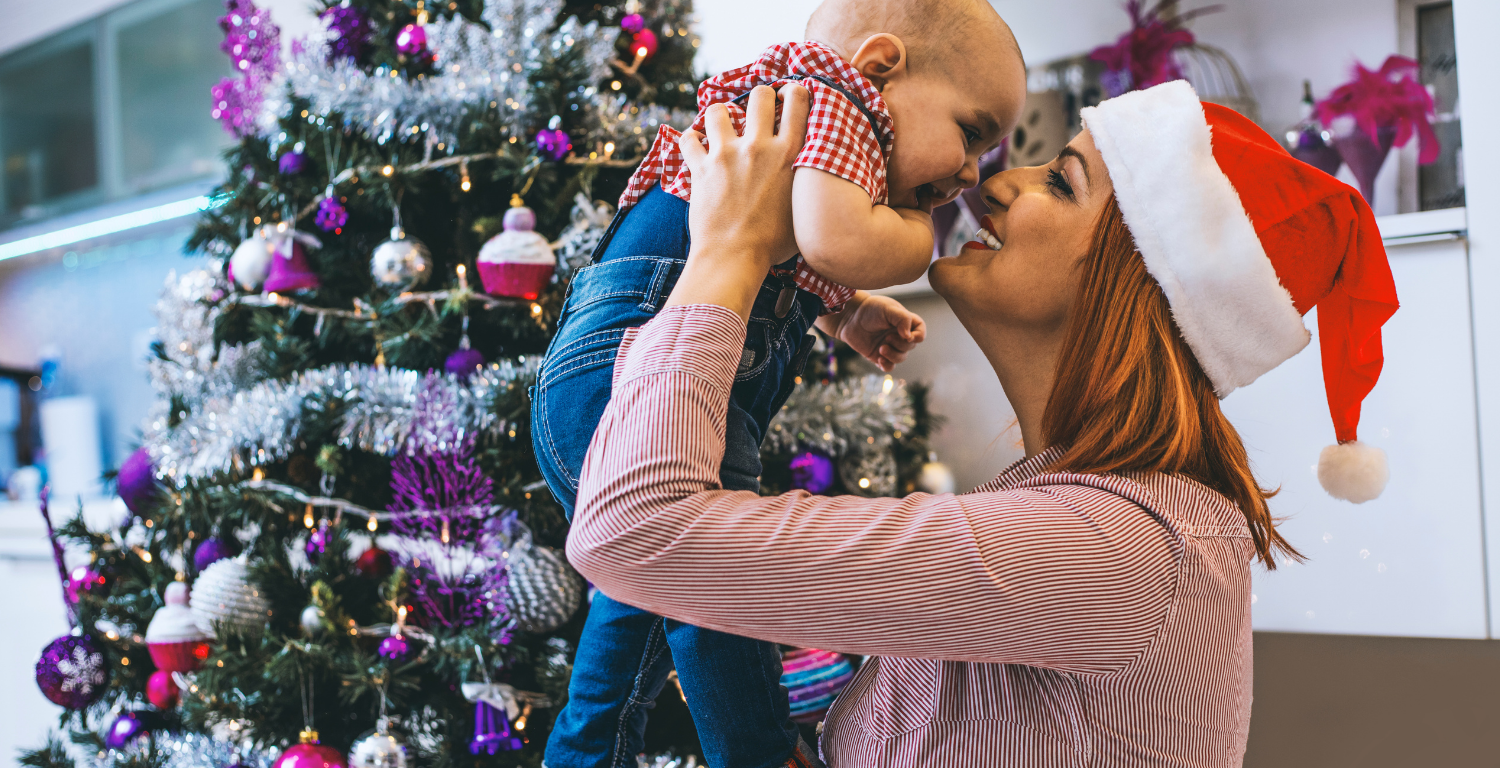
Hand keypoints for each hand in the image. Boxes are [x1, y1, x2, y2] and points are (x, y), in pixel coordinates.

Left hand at [667, 84, 810, 319]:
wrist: (734, 258)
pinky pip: (688, 139)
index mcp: (789, 154)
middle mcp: (757, 147)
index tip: (790, 96)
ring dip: (720, 114)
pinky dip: (690, 140)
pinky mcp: (699, 168)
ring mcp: (726, 154)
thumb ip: (807, 183)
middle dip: (760, 96)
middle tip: (758, 108)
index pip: (797, 102)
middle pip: (759, 96)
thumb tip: (816, 174)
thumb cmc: (774, 244)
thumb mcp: (804, 209)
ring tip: (722, 125)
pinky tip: (696, 145)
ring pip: (717, 110)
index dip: (794, 92)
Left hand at [827, 293, 925, 371]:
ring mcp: (890, 346)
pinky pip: (889, 366)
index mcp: (905, 322)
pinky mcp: (879, 355)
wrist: (849, 317)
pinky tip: (879, 360)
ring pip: (901, 358)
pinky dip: (887, 365)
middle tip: (886, 337)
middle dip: (900, 344)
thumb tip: (909, 337)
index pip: (920, 331)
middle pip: (910, 346)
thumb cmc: (870, 309)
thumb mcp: (888, 308)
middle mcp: (899, 335)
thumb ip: (902, 319)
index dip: (919, 336)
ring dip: (893, 356)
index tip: (908, 337)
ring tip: (881, 349)